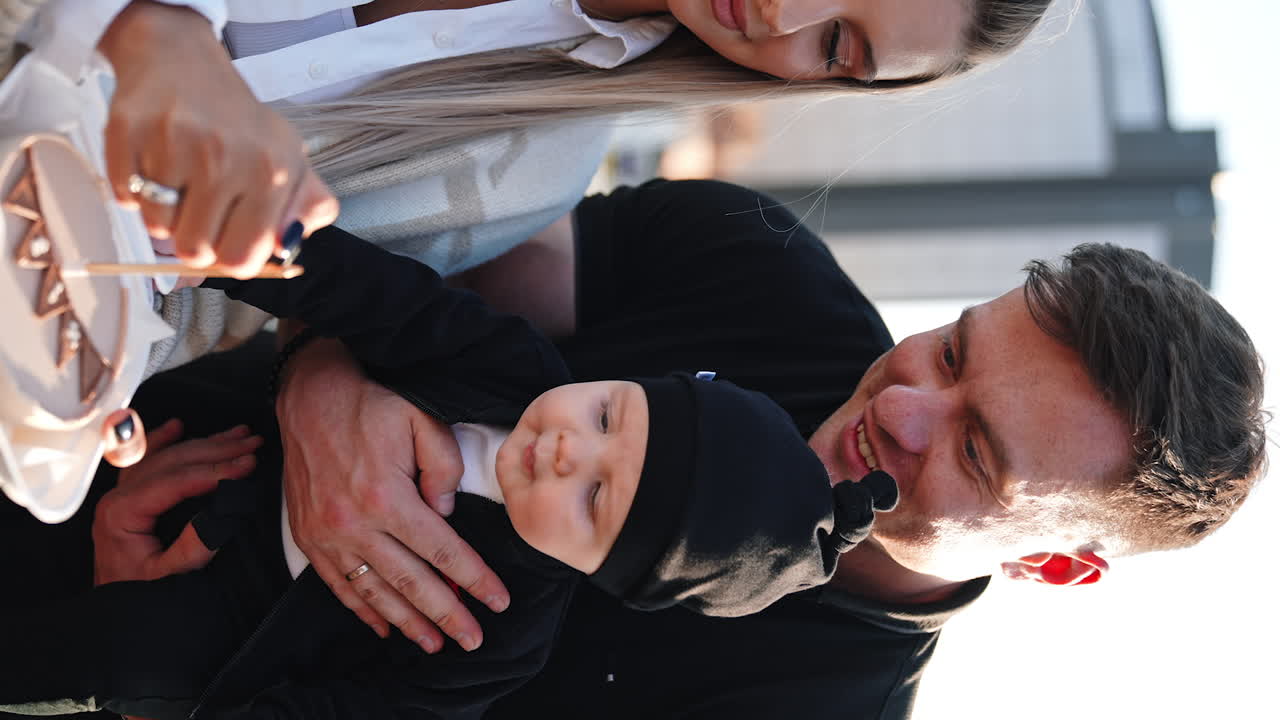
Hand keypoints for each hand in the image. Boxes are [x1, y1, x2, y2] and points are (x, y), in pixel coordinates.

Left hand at [92, 419, 261, 584]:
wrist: (113, 607)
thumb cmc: (135, 594)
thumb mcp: (168, 577)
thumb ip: (193, 547)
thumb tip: (220, 514)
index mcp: (123, 512)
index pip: (177, 479)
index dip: (216, 469)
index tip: (246, 463)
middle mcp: (119, 497)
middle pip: (174, 459)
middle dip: (218, 449)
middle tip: (252, 444)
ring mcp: (123, 494)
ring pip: (166, 454)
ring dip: (204, 442)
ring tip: (238, 434)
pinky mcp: (130, 498)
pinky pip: (146, 459)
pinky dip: (163, 440)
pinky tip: (177, 427)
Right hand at [97, 1, 338, 277]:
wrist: (182, 59)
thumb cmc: (239, 122)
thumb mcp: (290, 158)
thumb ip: (305, 207)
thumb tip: (291, 245)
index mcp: (273, 171)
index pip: (243, 258)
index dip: (232, 257)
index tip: (230, 239)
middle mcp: (226, 157)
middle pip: (195, 251)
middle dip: (196, 240)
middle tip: (202, 208)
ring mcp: (174, 144)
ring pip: (157, 228)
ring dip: (165, 214)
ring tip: (180, 179)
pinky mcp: (129, 132)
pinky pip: (125, 199)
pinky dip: (135, 191)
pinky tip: (155, 163)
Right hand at [275, 338, 509, 652]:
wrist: (309, 395)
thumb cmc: (372, 405)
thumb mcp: (422, 420)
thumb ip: (444, 469)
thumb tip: (448, 514)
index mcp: (387, 496)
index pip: (442, 550)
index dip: (473, 579)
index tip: (497, 602)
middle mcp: (354, 523)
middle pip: (411, 581)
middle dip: (446, 614)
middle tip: (473, 639)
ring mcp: (327, 535)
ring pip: (374, 591)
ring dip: (407, 622)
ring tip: (435, 643)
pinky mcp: (308, 536)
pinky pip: (338, 585)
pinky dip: (362, 610)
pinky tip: (384, 627)